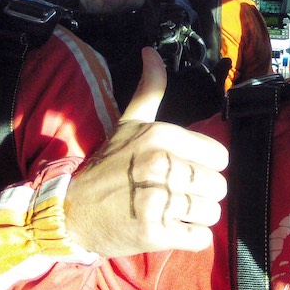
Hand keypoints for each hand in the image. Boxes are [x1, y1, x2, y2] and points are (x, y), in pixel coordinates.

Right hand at [66, 47, 227, 256]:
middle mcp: (161, 165)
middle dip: (200, 193)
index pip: (220, 157)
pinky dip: (189, 237)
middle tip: (173, 194)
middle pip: (218, 186)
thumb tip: (151, 51)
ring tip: (170, 211)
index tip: (181, 169)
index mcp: (161, 136)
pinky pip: (200, 238)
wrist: (70, 212)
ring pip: (212, 212)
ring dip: (195, 216)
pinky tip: (169, 228)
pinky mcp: (155, 233)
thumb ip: (149, 89)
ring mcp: (158, 201)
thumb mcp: (128, 124)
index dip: (204, 166)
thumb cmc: (106, 168)